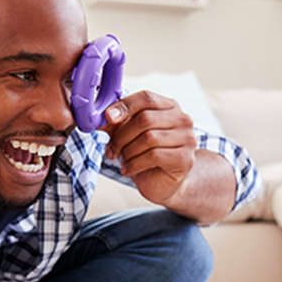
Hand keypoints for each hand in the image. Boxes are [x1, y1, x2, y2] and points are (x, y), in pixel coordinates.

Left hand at [102, 90, 196, 205]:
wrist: (162, 183)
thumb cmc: (145, 156)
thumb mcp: (127, 135)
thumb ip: (115, 123)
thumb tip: (94, 116)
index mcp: (169, 107)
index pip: (146, 98)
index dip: (125, 106)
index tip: (108, 117)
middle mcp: (183, 120)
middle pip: (145, 119)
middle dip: (122, 135)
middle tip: (111, 149)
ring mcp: (187, 139)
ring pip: (148, 138)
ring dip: (128, 151)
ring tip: (122, 160)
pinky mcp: (185, 160)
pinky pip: (154, 156)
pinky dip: (135, 164)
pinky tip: (129, 169)